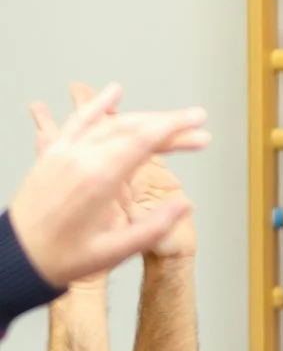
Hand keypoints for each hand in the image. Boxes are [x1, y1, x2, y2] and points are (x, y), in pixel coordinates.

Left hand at [13, 83, 208, 287]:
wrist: (18, 255)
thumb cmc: (63, 256)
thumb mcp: (115, 250)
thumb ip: (153, 227)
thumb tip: (185, 205)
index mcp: (98, 180)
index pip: (143, 141)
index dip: (174, 128)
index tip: (196, 121)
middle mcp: (80, 160)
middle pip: (132, 128)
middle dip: (168, 123)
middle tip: (196, 123)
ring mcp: (64, 154)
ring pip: (110, 123)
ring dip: (143, 117)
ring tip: (170, 117)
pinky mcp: (54, 155)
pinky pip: (78, 122)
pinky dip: (98, 106)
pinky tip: (113, 94)